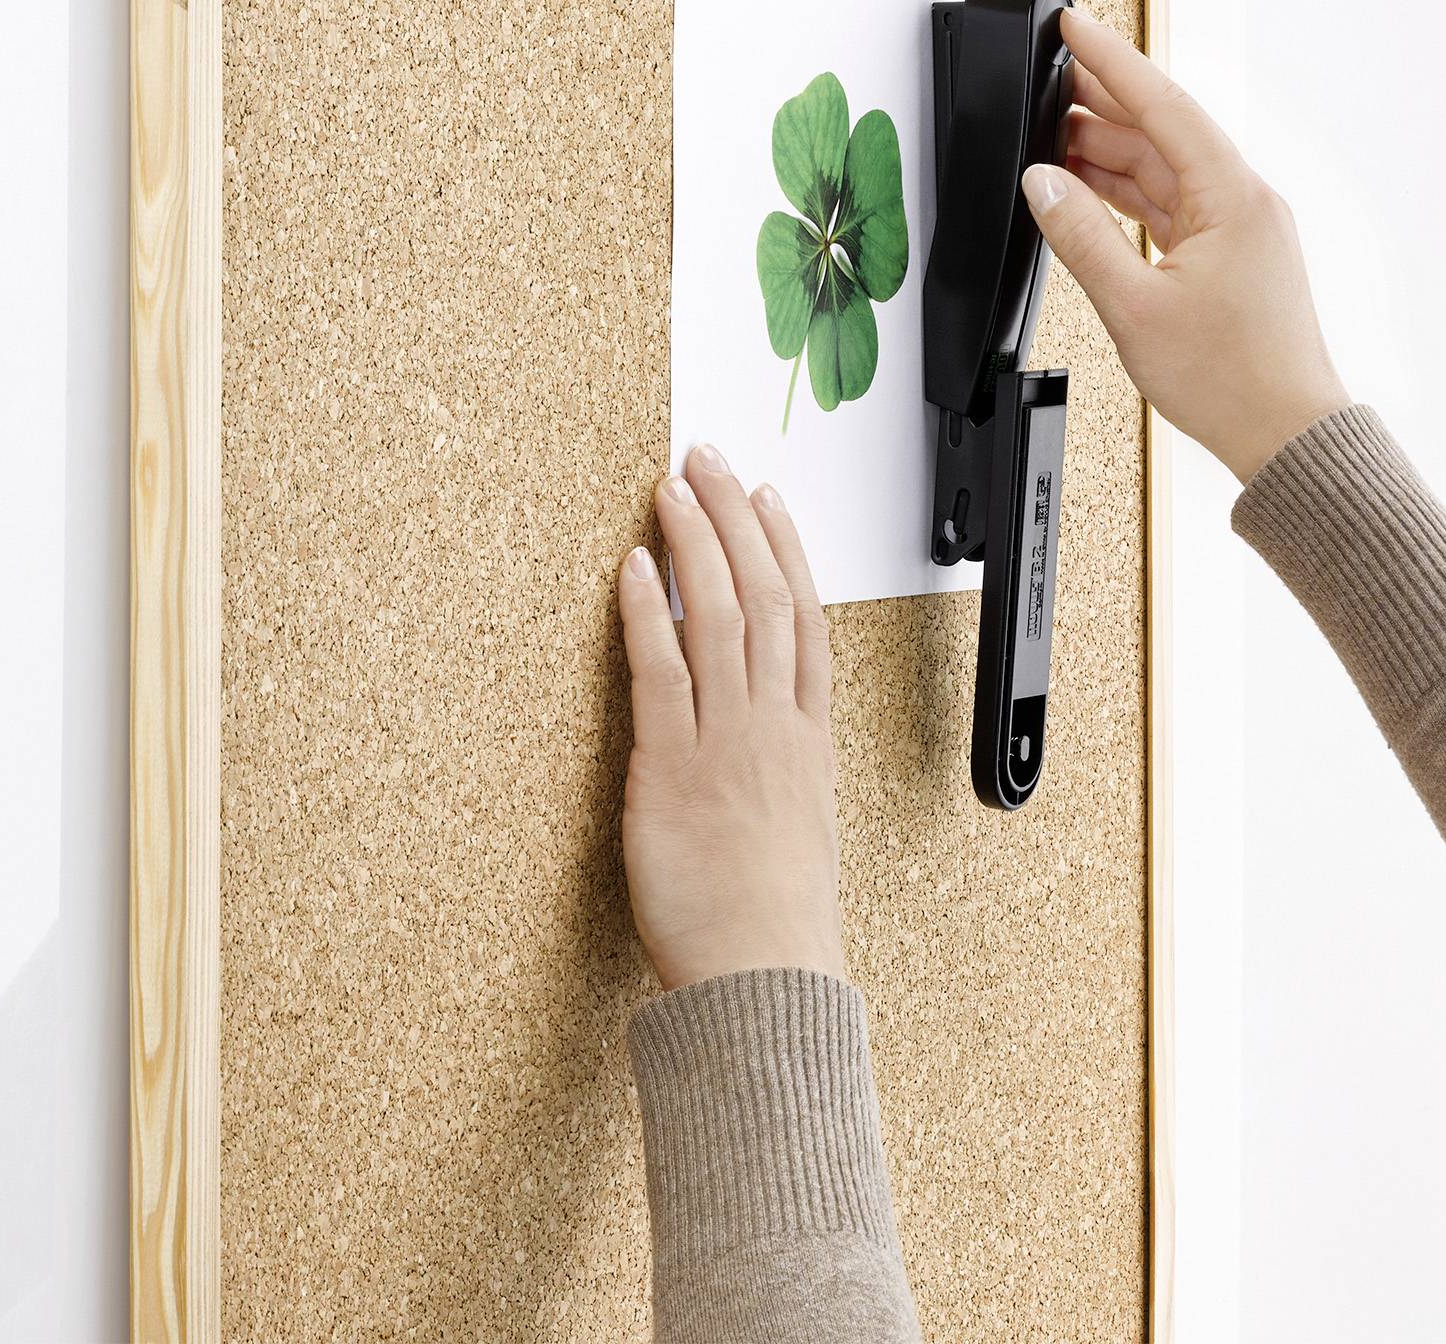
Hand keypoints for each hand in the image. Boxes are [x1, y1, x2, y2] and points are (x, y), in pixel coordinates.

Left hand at [616, 444, 845, 991]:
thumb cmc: (774, 925)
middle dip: (735, 519)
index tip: (768, 499)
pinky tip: (636, 568)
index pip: (806, 616)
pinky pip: (662, 671)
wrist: (763, 982)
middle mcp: (774, 726)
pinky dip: (651, 612)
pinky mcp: (673, 768)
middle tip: (710, 463)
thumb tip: (755, 745)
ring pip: (721, 615)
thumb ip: (778, 775)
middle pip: (764, 594)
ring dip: (695, 542)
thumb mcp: (798, 830)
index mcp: (808, 739)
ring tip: (673, 488)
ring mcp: (728, 741)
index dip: (786, 548)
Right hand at [1021, 10, 1349, 483]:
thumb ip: (1081, 237)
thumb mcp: (1135, 307)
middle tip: (1045, 78)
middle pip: (1163, 129)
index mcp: (1232, 197)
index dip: (1111, 59)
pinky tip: (1086, 190)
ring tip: (1050, 139)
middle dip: (1100, 101)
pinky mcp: (1230, 254)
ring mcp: (1239, 226)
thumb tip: (1042, 184)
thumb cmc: (1233, 381)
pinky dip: (1126, 191)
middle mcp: (1244, 200)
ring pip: (1164, 167)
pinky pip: (1171, 202)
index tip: (1073, 24)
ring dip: (1108, 151)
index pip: (1163, 104)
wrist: (1287, 436)